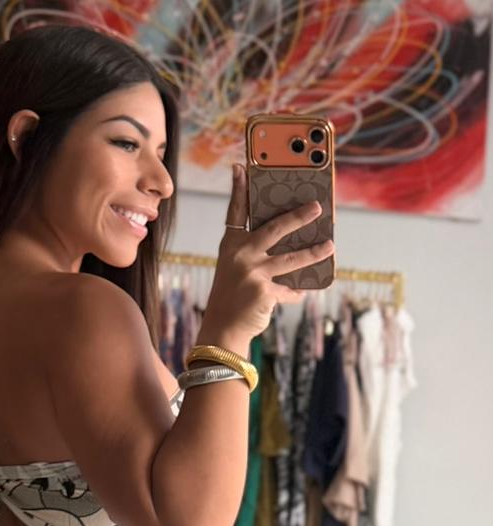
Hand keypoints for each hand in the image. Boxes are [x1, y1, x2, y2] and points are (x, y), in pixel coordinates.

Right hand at [204, 163, 334, 344]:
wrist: (222, 331)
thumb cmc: (231, 298)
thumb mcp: (236, 270)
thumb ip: (255, 255)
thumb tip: (291, 243)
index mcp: (231, 245)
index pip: (236, 212)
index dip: (239, 190)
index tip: (241, 167)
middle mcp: (241, 255)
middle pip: (275, 228)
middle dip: (299, 216)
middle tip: (318, 206)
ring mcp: (253, 273)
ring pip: (292, 258)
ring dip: (315, 252)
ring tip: (330, 246)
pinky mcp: (264, 291)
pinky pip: (289, 289)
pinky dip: (296, 292)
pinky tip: (303, 292)